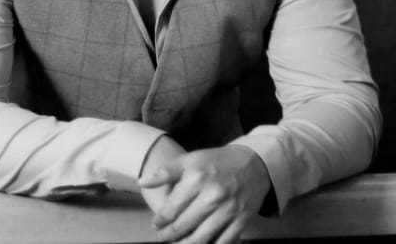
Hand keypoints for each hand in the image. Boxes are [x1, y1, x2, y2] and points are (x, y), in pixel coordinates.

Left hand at [138, 144, 271, 243]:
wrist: (253, 164)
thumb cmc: (216, 162)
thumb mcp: (189, 160)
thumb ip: (165, 172)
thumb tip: (142, 182)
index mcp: (196, 179)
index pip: (172, 208)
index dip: (160, 220)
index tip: (155, 224)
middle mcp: (213, 195)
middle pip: (185, 225)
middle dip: (169, 235)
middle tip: (161, 238)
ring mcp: (229, 209)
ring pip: (203, 237)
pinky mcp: (243, 220)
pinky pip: (225, 241)